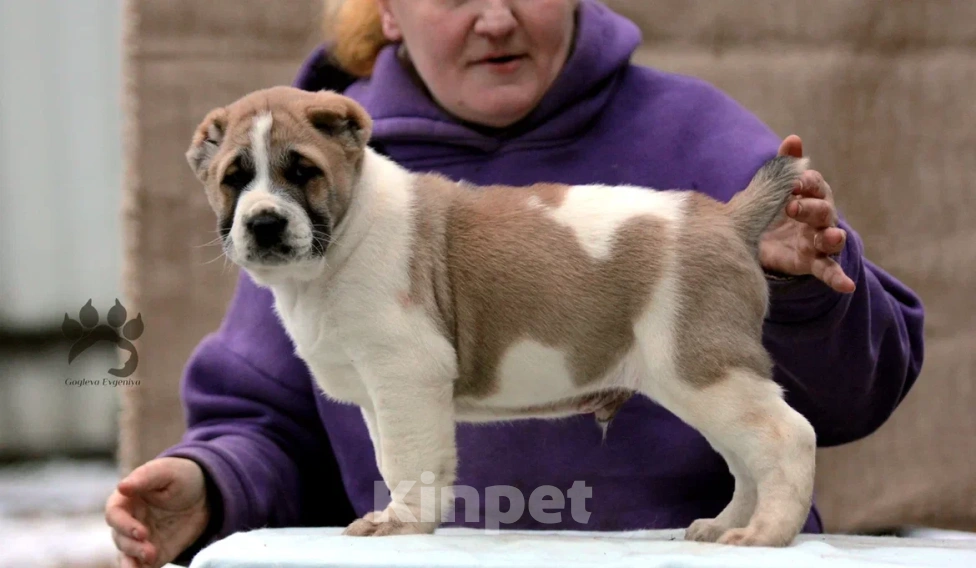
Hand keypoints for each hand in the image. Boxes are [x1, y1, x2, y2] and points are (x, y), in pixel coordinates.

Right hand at [105, 457, 210, 567]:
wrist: (205, 494)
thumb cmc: (181, 476)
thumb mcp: (167, 471)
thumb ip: (145, 477)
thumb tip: (121, 486)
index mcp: (126, 499)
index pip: (114, 514)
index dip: (124, 525)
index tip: (141, 532)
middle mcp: (128, 521)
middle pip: (120, 538)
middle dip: (132, 547)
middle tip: (149, 550)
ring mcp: (139, 540)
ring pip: (127, 555)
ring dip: (133, 562)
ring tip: (150, 560)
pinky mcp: (153, 553)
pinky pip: (142, 566)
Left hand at [759, 135, 855, 293]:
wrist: (766, 243)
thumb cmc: (775, 211)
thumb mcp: (775, 191)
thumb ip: (784, 167)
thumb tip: (794, 139)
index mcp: (811, 195)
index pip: (814, 185)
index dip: (806, 183)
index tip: (795, 181)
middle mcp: (820, 217)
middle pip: (823, 210)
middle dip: (811, 207)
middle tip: (792, 206)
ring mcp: (819, 241)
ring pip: (832, 238)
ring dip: (832, 237)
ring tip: (831, 237)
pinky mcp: (814, 262)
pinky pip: (829, 270)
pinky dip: (838, 278)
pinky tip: (847, 285)